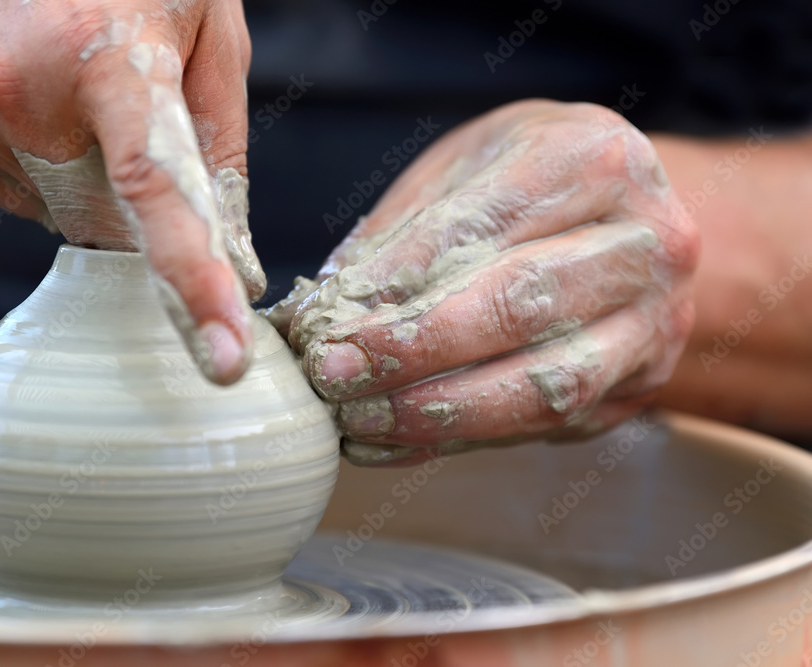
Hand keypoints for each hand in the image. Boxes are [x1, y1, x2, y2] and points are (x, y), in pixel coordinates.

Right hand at [0, 0, 262, 384]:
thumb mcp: (209, 29)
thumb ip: (221, 139)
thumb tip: (233, 253)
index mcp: (113, 58)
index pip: (158, 188)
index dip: (194, 277)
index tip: (224, 357)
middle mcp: (28, 92)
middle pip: (112, 221)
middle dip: (141, 200)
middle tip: (140, 117)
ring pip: (67, 213)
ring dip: (93, 180)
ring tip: (85, 90)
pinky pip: (25, 194)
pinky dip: (51, 171)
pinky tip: (49, 105)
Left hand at [270, 100, 699, 465]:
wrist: (634, 219)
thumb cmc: (533, 182)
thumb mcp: (468, 166)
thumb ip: (404, 230)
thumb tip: (327, 306)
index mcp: (594, 160)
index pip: (481, 226)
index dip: (397, 278)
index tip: (326, 318)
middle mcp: (646, 241)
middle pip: (518, 307)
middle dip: (413, 350)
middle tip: (332, 374)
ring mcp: (654, 319)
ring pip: (542, 385)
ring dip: (435, 412)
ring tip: (356, 419)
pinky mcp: (642, 382)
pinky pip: (545, 425)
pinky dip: (458, 440)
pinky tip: (393, 441)